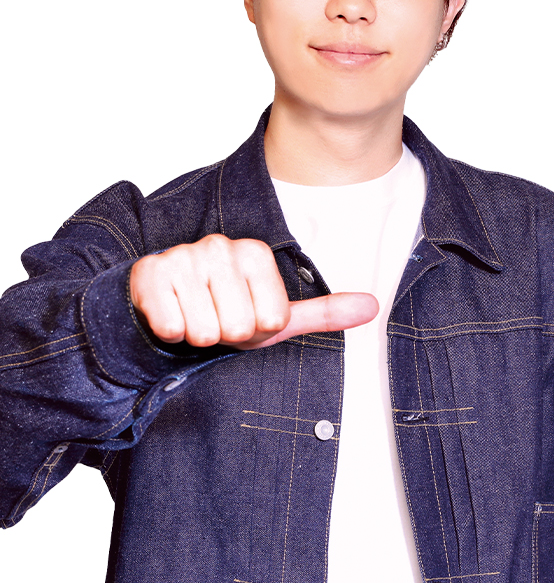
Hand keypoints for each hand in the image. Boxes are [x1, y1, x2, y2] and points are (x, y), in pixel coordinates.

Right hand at [129, 234, 377, 347]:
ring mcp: (184, 258)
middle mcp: (220, 247)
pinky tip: (170, 313)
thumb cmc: (222, 308)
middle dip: (226, 335)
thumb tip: (373, 307)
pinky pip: (173, 328)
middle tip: (215, 317)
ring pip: (205, 332)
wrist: (161, 301)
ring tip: (194, 314)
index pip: (272, 321)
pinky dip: (170, 333)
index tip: (242, 314)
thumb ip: (323, 312)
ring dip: (198, 335)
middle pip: (238, 328)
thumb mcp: (275, 315)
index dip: (256, 331)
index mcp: (255, 253)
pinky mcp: (151, 275)